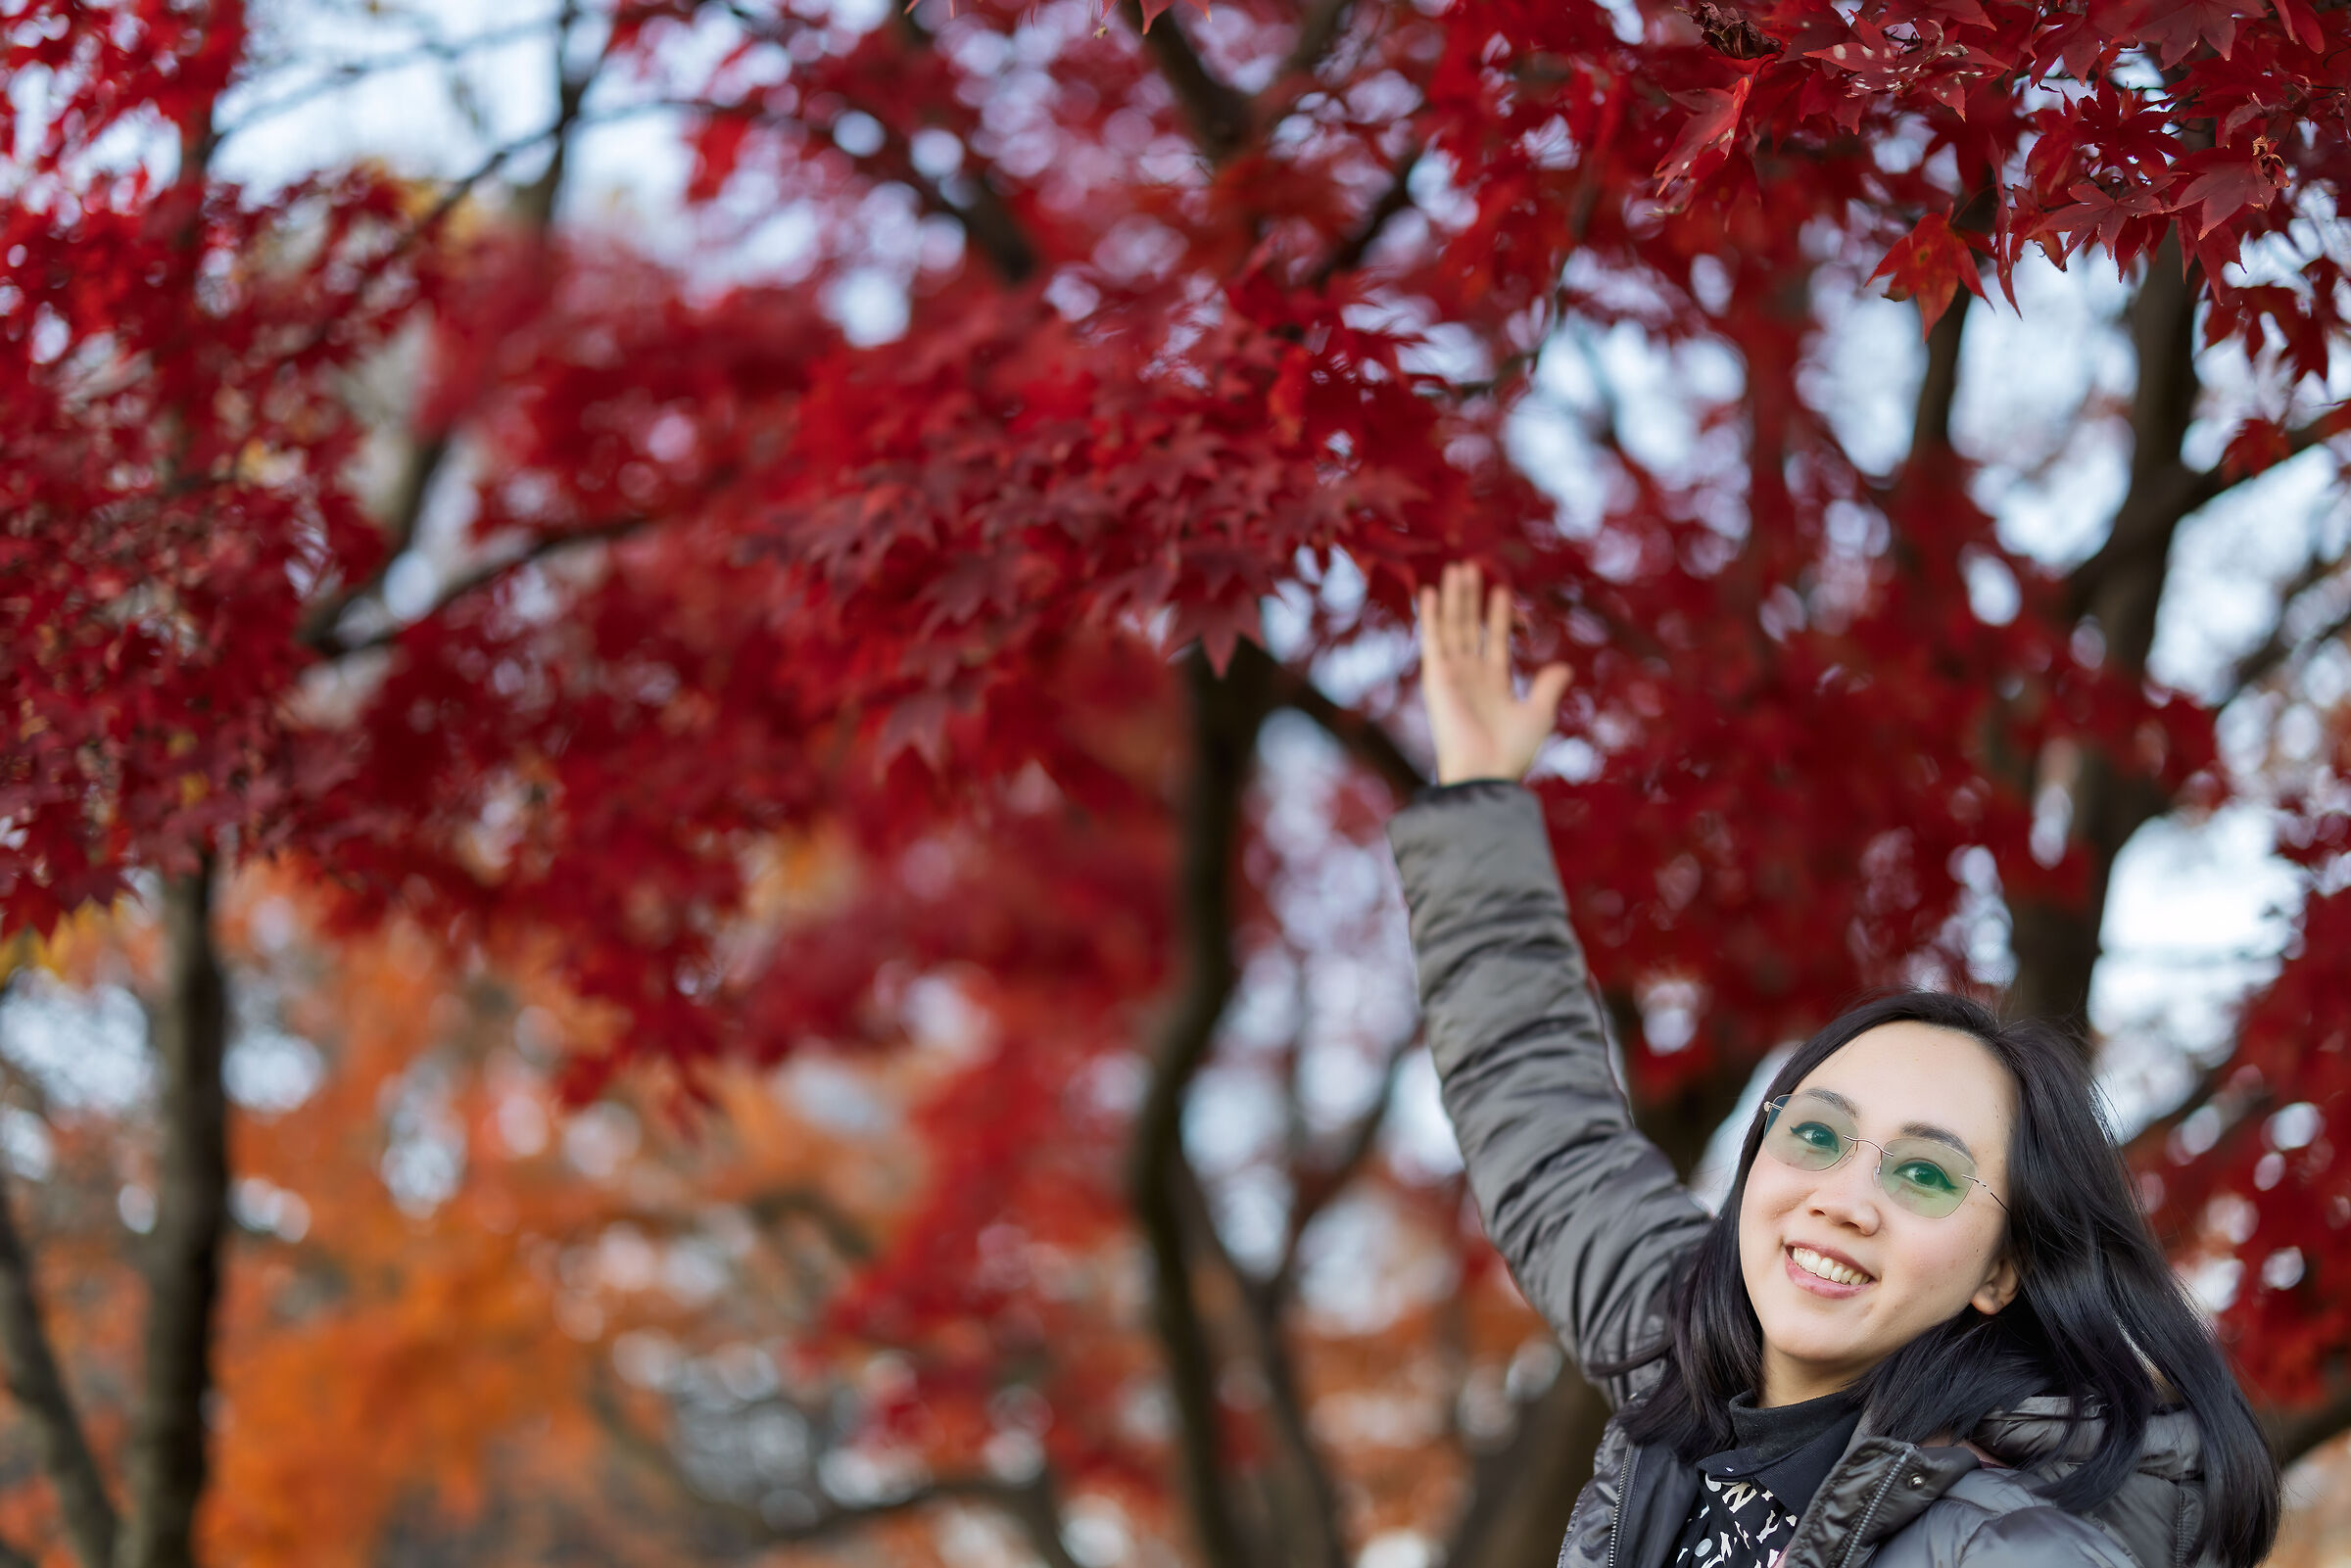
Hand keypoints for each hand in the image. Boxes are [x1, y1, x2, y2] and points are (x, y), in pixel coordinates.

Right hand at [1415, 562, 1570, 785]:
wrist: (1485, 772)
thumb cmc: (1512, 751)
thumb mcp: (1539, 714)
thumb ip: (1547, 687)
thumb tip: (1564, 666)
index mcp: (1494, 683)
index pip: (1496, 639)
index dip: (1500, 615)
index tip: (1502, 589)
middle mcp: (1470, 675)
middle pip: (1470, 626)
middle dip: (1471, 597)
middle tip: (1471, 566)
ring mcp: (1452, 674)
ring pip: (1452, 626)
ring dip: (1453, 597)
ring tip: (1457, 568)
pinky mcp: (1435, 676)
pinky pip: (1431, 639)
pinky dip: (1429, 615)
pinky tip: (1428, 591)